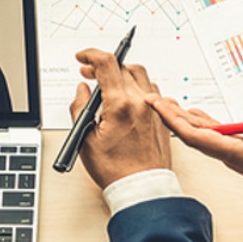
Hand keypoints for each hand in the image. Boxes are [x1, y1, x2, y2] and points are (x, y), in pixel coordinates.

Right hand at [71, 49, 170, 188]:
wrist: (142, 187)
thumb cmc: (116, 170)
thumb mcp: (85, 139)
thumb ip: (80, 108)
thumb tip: (82, 89)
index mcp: (121, 105)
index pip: (107, 63)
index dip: (91, 55)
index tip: (82, 58)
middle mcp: (141, 102)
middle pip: (123, 66)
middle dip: (103, 66)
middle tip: (89, 74)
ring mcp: (155, 109)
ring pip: (140, 75)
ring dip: (122, 73)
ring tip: (107, 85)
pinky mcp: (162, 116)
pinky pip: (152, 90)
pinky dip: (137, 86)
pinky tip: (126, 97)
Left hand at [146, 72, 242, 194]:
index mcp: (235, 151)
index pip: (195, 136)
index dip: (173, 120)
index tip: (157, 106)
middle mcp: (230, 153)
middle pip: (193, 134)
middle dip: (170, 116)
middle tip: (151, 98)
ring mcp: (234, 153)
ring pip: (202, 135)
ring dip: (182, 119)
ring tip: (165, 102)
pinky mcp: (241, 151)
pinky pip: (215, 135)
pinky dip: (201, 122)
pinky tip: (195, 113)